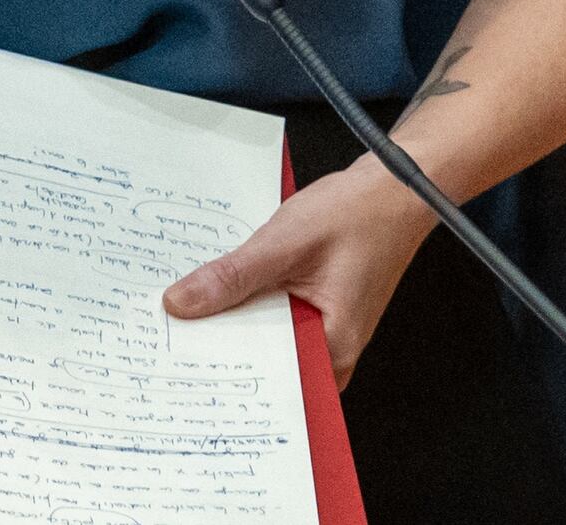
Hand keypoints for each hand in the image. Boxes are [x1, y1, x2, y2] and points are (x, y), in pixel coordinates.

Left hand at [163, 158, 438, 381]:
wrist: (395, 189)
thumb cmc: (359, 214)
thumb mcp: (285, 242)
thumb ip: (233, 277)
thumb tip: (182, 304)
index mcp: (333, 347)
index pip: (264, 375)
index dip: (217, 367)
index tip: (175, 356)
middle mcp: (333, 352)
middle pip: (263, 362)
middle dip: (220, 346)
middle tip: (171, 333)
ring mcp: (327, 333)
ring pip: (266, 340)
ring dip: (234, 323)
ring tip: (190, 311)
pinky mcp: (318, 313)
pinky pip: (276, 321)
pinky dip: (251, 306)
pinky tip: (224, 291)